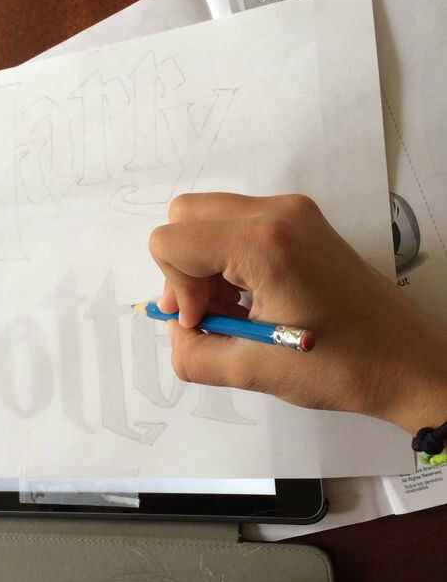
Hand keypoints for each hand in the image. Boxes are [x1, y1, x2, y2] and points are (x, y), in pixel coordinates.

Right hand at [149, 193, 446, 433]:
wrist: (410, 360)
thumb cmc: (341, 368)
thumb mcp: (253, 372)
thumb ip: (192, 354)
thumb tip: (176, 327)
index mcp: (264, 242)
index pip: (171, 241)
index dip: (176, 289)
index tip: (206, 324)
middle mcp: (276, 210)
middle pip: (184, 216)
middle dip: (183, 267)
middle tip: (208, 312)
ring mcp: (290, 209)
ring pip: (207, 218)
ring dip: (203, 264)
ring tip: (232, 309)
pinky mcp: (299, 219)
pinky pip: (234, 224)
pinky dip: (225, 258)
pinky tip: (250, 296)